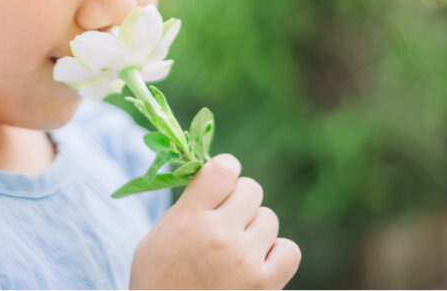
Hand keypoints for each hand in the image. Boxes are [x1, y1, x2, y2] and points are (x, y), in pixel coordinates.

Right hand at [129, 154, 300, 288]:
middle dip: (238, 200)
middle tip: (224, 218)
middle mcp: (221, 235)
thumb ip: (189, 204)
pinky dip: (275, 252)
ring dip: (254, 227)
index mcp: (189, 218)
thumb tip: (219, 177)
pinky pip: (288, 250)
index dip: (224, 171)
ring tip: (235, 246)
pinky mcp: (265, 285)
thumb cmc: (158, 278)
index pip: (224, 168)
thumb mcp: (158, 234)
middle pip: (251, 189)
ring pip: (268, 218)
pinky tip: (255, 261)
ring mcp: (246, 261)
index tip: (219, 183)